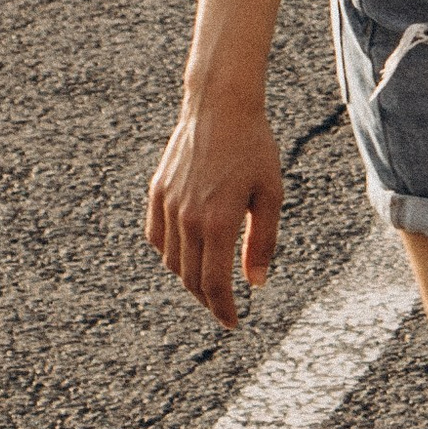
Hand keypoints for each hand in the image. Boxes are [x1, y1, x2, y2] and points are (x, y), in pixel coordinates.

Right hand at [146, 95, 284, 328]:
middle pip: (191, 279)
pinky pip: (156, 237)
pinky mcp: (157, 192)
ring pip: (172, 262)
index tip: (233, 323)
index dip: (223, 310)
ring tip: (209, 281)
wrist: (220, 104)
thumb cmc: (254, 147)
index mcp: (218, 222)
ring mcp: (168, 204)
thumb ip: (263, 242)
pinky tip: (186, 254)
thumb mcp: (271, 195)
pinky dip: (169, 254)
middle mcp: (187, 218)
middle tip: (224, 307)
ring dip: (189, 279)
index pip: (215, 285)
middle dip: (208, 300)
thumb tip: (256, 284)